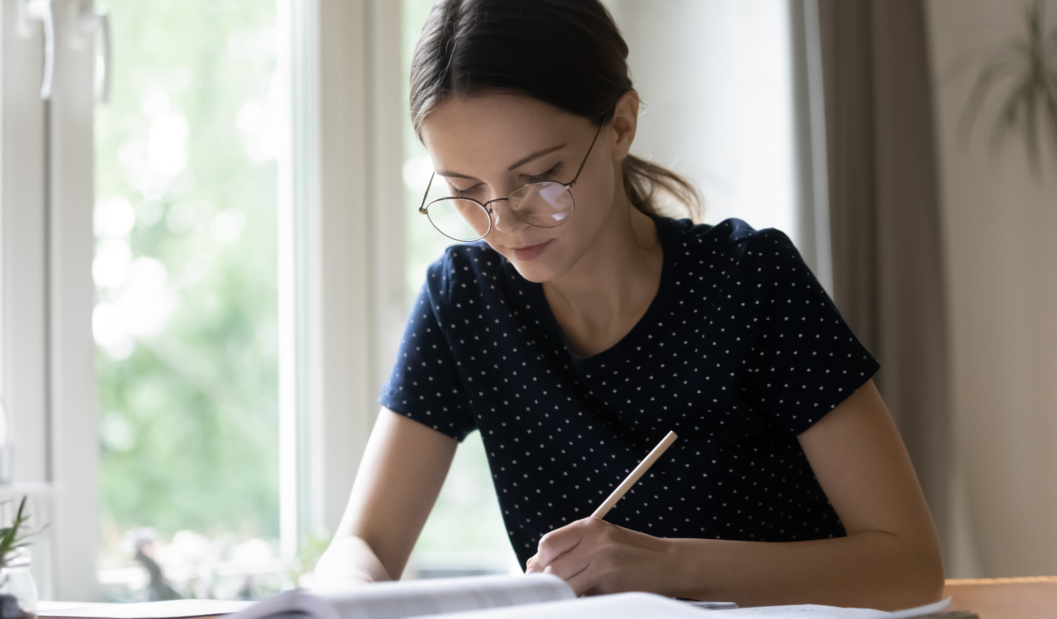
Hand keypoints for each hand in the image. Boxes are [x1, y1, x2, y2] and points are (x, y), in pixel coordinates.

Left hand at [524, 516, 673, 596]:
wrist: (671, 563)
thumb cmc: (634, 553)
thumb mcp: (604, 539)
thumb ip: (575, 548)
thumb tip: (537, 565)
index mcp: (590, 526)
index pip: (548, 543)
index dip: (539, 561)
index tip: (541, 571)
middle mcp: (595, 541)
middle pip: (552, 567)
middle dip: (548, 581)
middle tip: (553, 589)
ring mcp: (603, 563)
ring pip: (565, 584)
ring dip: (564, 592)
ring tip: (573, 592)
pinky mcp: (612, 584)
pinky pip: (583, 596)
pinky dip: (581, 599)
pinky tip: (590, 595)